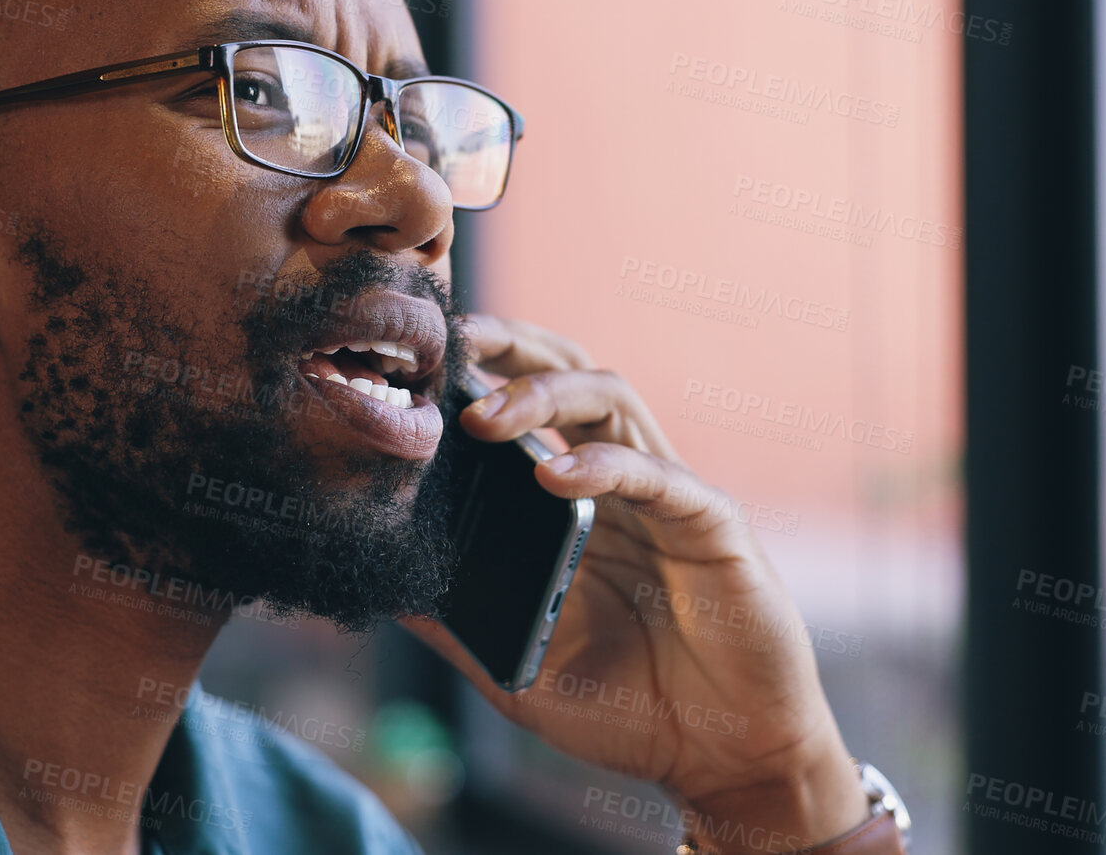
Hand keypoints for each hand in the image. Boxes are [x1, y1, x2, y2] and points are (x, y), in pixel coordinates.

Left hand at [402, 314, 868, 853]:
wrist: (724, 761)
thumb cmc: (632, 711)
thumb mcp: (518, 669)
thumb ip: (458, 625)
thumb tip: (380, 587)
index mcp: (574, 505)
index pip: (524, 411)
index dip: (476, 377)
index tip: (413, 371)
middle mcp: (619, 484)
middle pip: (568, 373)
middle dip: (510, 348)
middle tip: (451, 344)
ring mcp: (666, 498)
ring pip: (611, 399)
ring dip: (544, 395)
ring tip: (483, 418)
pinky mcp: (712, 527)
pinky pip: (658, 475)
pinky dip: (603, 464)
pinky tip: (554, 474)